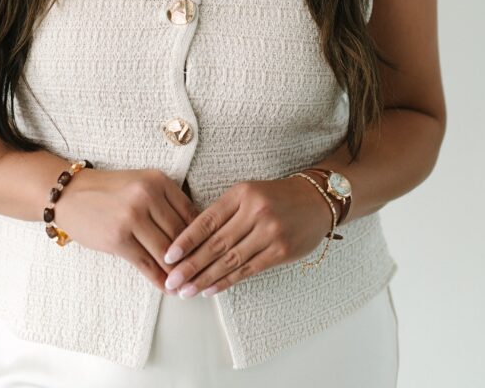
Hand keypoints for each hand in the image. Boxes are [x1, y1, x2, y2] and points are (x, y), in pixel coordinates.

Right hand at [54, 167, 200, 292]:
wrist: (70, 194)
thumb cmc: (108, 191)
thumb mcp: (141, 184)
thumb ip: (165, 202)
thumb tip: (192, 234)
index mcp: (157, 180)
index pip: (190, 213)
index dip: (201, 236)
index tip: (208, 252)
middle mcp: (147, 196)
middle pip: (180, 234)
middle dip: (192, 257)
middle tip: (201, 273)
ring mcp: (132, 218)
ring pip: (165, 252)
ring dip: (178, 272)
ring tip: (187, 284)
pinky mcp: (118, 239)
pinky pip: (146, 264)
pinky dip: (160, 279)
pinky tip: (167, 287)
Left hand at [159, 175, 333, 297]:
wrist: (315, 200)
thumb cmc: (274, 197)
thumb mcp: (247, 193)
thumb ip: (223, 212)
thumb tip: (191, 240)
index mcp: (242, 194)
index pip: (208, 220)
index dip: (186, 240)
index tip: (169, 256)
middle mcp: (255, 212)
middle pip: (216, 244)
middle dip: (191, 265)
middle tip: (172, 281)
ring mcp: (270, 232)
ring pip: (231, 260)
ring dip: (206, 278)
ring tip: (186, 290)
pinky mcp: (281, 251)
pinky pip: (248, 270)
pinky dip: (227, 281)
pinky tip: (210, 290)